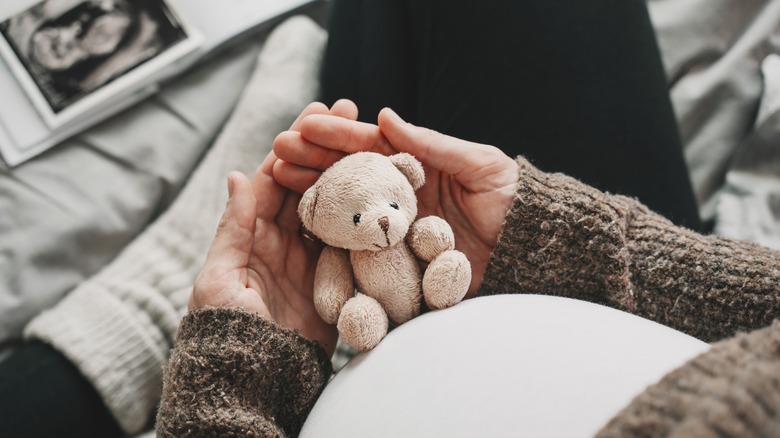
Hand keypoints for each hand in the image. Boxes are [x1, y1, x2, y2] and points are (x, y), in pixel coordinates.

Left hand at [189, 101, 358, 355]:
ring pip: (334, 207)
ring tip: (375, 141)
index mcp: (253, 232)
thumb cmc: (226, 329)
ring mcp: (312, 257)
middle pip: (309, 184)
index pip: (275, 178)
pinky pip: (351, 242)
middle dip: (328, 148)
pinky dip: (366, 218)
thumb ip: (234, 228)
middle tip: (351, 111)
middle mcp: (285, 239)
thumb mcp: (220, 276)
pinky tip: (386, 191)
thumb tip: (238, 175)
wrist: (255, 376)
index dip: (295, 144)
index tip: (316, 111)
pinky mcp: (335, 278)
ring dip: (350, 175)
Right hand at [273, 104, 517, 295]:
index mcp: (415, 166)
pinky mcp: (398, 262)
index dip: (337, 135)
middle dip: (313, 160)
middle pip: (348, 175)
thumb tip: (386, 116)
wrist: (530, 250)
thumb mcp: (479, 165)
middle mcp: (398, 195)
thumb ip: (433, 145)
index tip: (304, 126)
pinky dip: (331, 241)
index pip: (369, 146)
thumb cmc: (511, 199)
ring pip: (346, 210)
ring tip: (280, 181)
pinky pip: (361, 252)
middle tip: (278, 151)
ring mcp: (395, 229)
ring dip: (313, 195)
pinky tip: (303, 231)